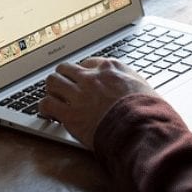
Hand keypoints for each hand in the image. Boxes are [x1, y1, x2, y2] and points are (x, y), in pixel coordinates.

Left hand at [39, 58, 157, 148]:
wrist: (140, 127)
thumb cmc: (147, 110)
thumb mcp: (143, 86)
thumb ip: (130, 82)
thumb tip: (130, 86)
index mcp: (110, 68)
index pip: (88, 63)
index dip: (83, 72)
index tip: (82, 80)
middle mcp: (91, 77)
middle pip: (66, 68)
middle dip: (63, 77)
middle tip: (64, 88)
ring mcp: (79, 94)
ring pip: (52, 82)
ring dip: (52, 90)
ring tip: (53, 98)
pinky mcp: (70, 114)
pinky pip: (47, 104)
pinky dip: (45, 108)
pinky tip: (47, 113)